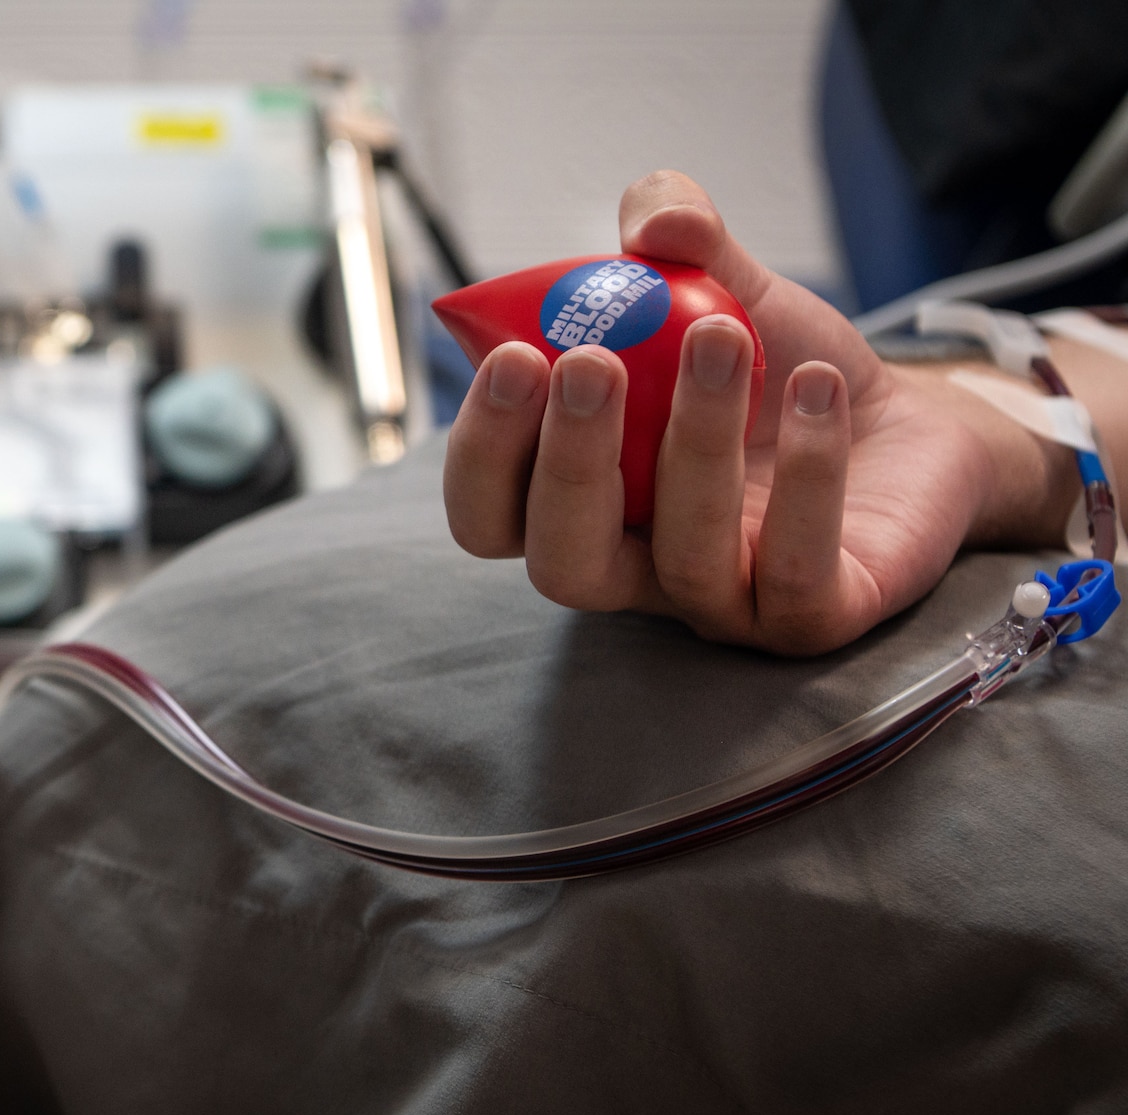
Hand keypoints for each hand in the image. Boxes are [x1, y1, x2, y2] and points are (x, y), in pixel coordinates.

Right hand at [442, 171, 1075, 654]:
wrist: (910, 423)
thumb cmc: (782, 369)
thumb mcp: (723, 288)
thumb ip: (676, 240)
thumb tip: (657, 216)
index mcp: (581, 498)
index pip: (490, 514)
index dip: (484, 452)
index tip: (516, 356)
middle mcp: (637, 565)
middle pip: (561, 564)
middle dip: (567, 462)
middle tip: (591, 362)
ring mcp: (724, 602)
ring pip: (685, 560)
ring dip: (696, 440)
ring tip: (722, 336)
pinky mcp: (815, 619)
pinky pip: (796, 571)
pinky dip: (807, 475)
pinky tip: (817, 387)